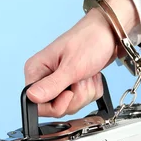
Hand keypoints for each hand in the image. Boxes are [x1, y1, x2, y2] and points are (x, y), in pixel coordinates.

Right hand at [24, 0, 139, 116]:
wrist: (109, 33)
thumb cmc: (90, 40)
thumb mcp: (72, 66)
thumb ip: (52, 85)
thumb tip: (31, 97)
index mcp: (36, 71)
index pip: (37, 104)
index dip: (56, 105)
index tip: (69, 92)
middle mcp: (45, 78)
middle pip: (56, 108)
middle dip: (75, 96)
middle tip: (81, 78)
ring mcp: (59, 82)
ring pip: (71, 105)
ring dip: (85, 92)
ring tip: (87, 74)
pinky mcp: (72, 85)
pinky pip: (82, 101)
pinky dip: (91, 90)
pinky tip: (92, 76)